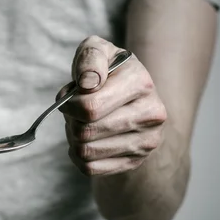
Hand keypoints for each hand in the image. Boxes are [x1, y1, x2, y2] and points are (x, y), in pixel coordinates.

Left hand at [57, 36, 166, 175]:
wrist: (132, 94)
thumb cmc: (107, 70)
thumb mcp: (96, 50)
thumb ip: (89, 58)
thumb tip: (87, 83)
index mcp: (141, 83)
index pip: (89, 107)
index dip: (68, 103)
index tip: (70, 95)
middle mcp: (151, 114)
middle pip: (86, 131)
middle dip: (71, 121)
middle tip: (74, 111)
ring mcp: (147, 141)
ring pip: (86, 152)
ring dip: (73, 139)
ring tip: (82, 123)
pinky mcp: (135, 161)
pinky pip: (90, 168)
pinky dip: (78, 157)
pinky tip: (87, 141)